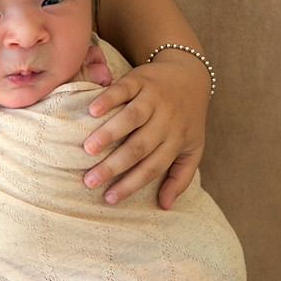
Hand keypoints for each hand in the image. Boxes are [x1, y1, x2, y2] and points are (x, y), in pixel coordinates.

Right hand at [81, 50, 209, 209]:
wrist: (191, 74)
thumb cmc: (187, 118)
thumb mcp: (193, 148)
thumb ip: (181, 177)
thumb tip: (165, 206)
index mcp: (177, 140)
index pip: (152, 168)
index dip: (131, 184)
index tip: (108, 199)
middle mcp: (166, 120)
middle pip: (139, 147)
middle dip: (114, 166)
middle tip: (89, 181)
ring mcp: (154, 98)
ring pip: (132, 118)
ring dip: (109, 133)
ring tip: (87, 149)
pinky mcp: (141, 79)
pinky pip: (124, 89)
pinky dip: (108, 99)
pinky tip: (92, 111)